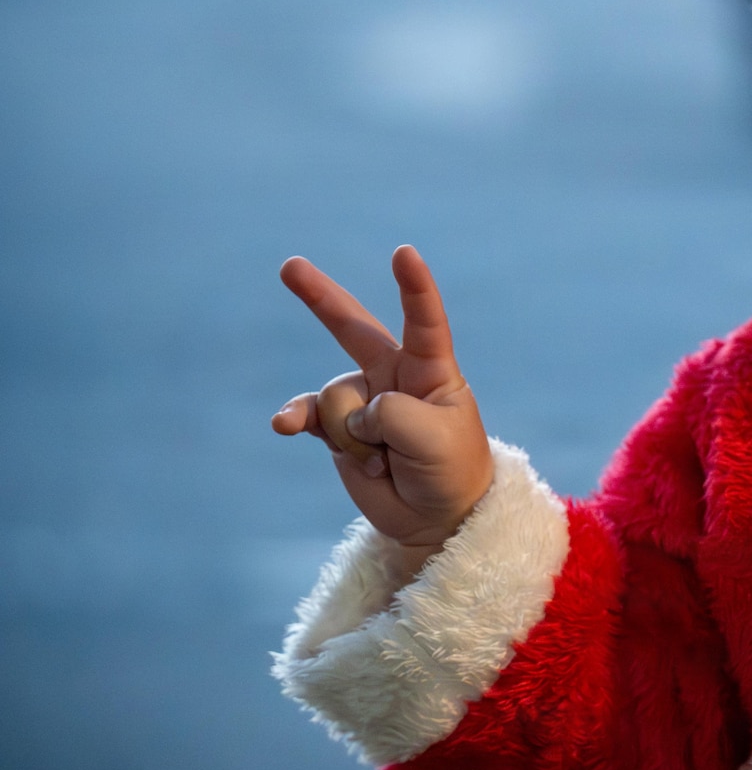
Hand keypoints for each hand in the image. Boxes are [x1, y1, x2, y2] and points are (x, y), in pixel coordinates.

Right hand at [272, 246, 493, 567]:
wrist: (435, 516)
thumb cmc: (450, 468)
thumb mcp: (434, 438)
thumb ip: (392, 413)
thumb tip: (351, 412)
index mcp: (431, 369)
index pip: (424, 320)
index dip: (414, 287)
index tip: (404, 253)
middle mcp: (393, 376)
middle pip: (352, 329)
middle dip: (320, 298)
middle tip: (290, 266)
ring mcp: (362, 399)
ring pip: (335, 398)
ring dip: (353, 434)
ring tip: (383, 460)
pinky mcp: (336, 428)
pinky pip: (307, 415)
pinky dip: (298, 420)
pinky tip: (284, 425)